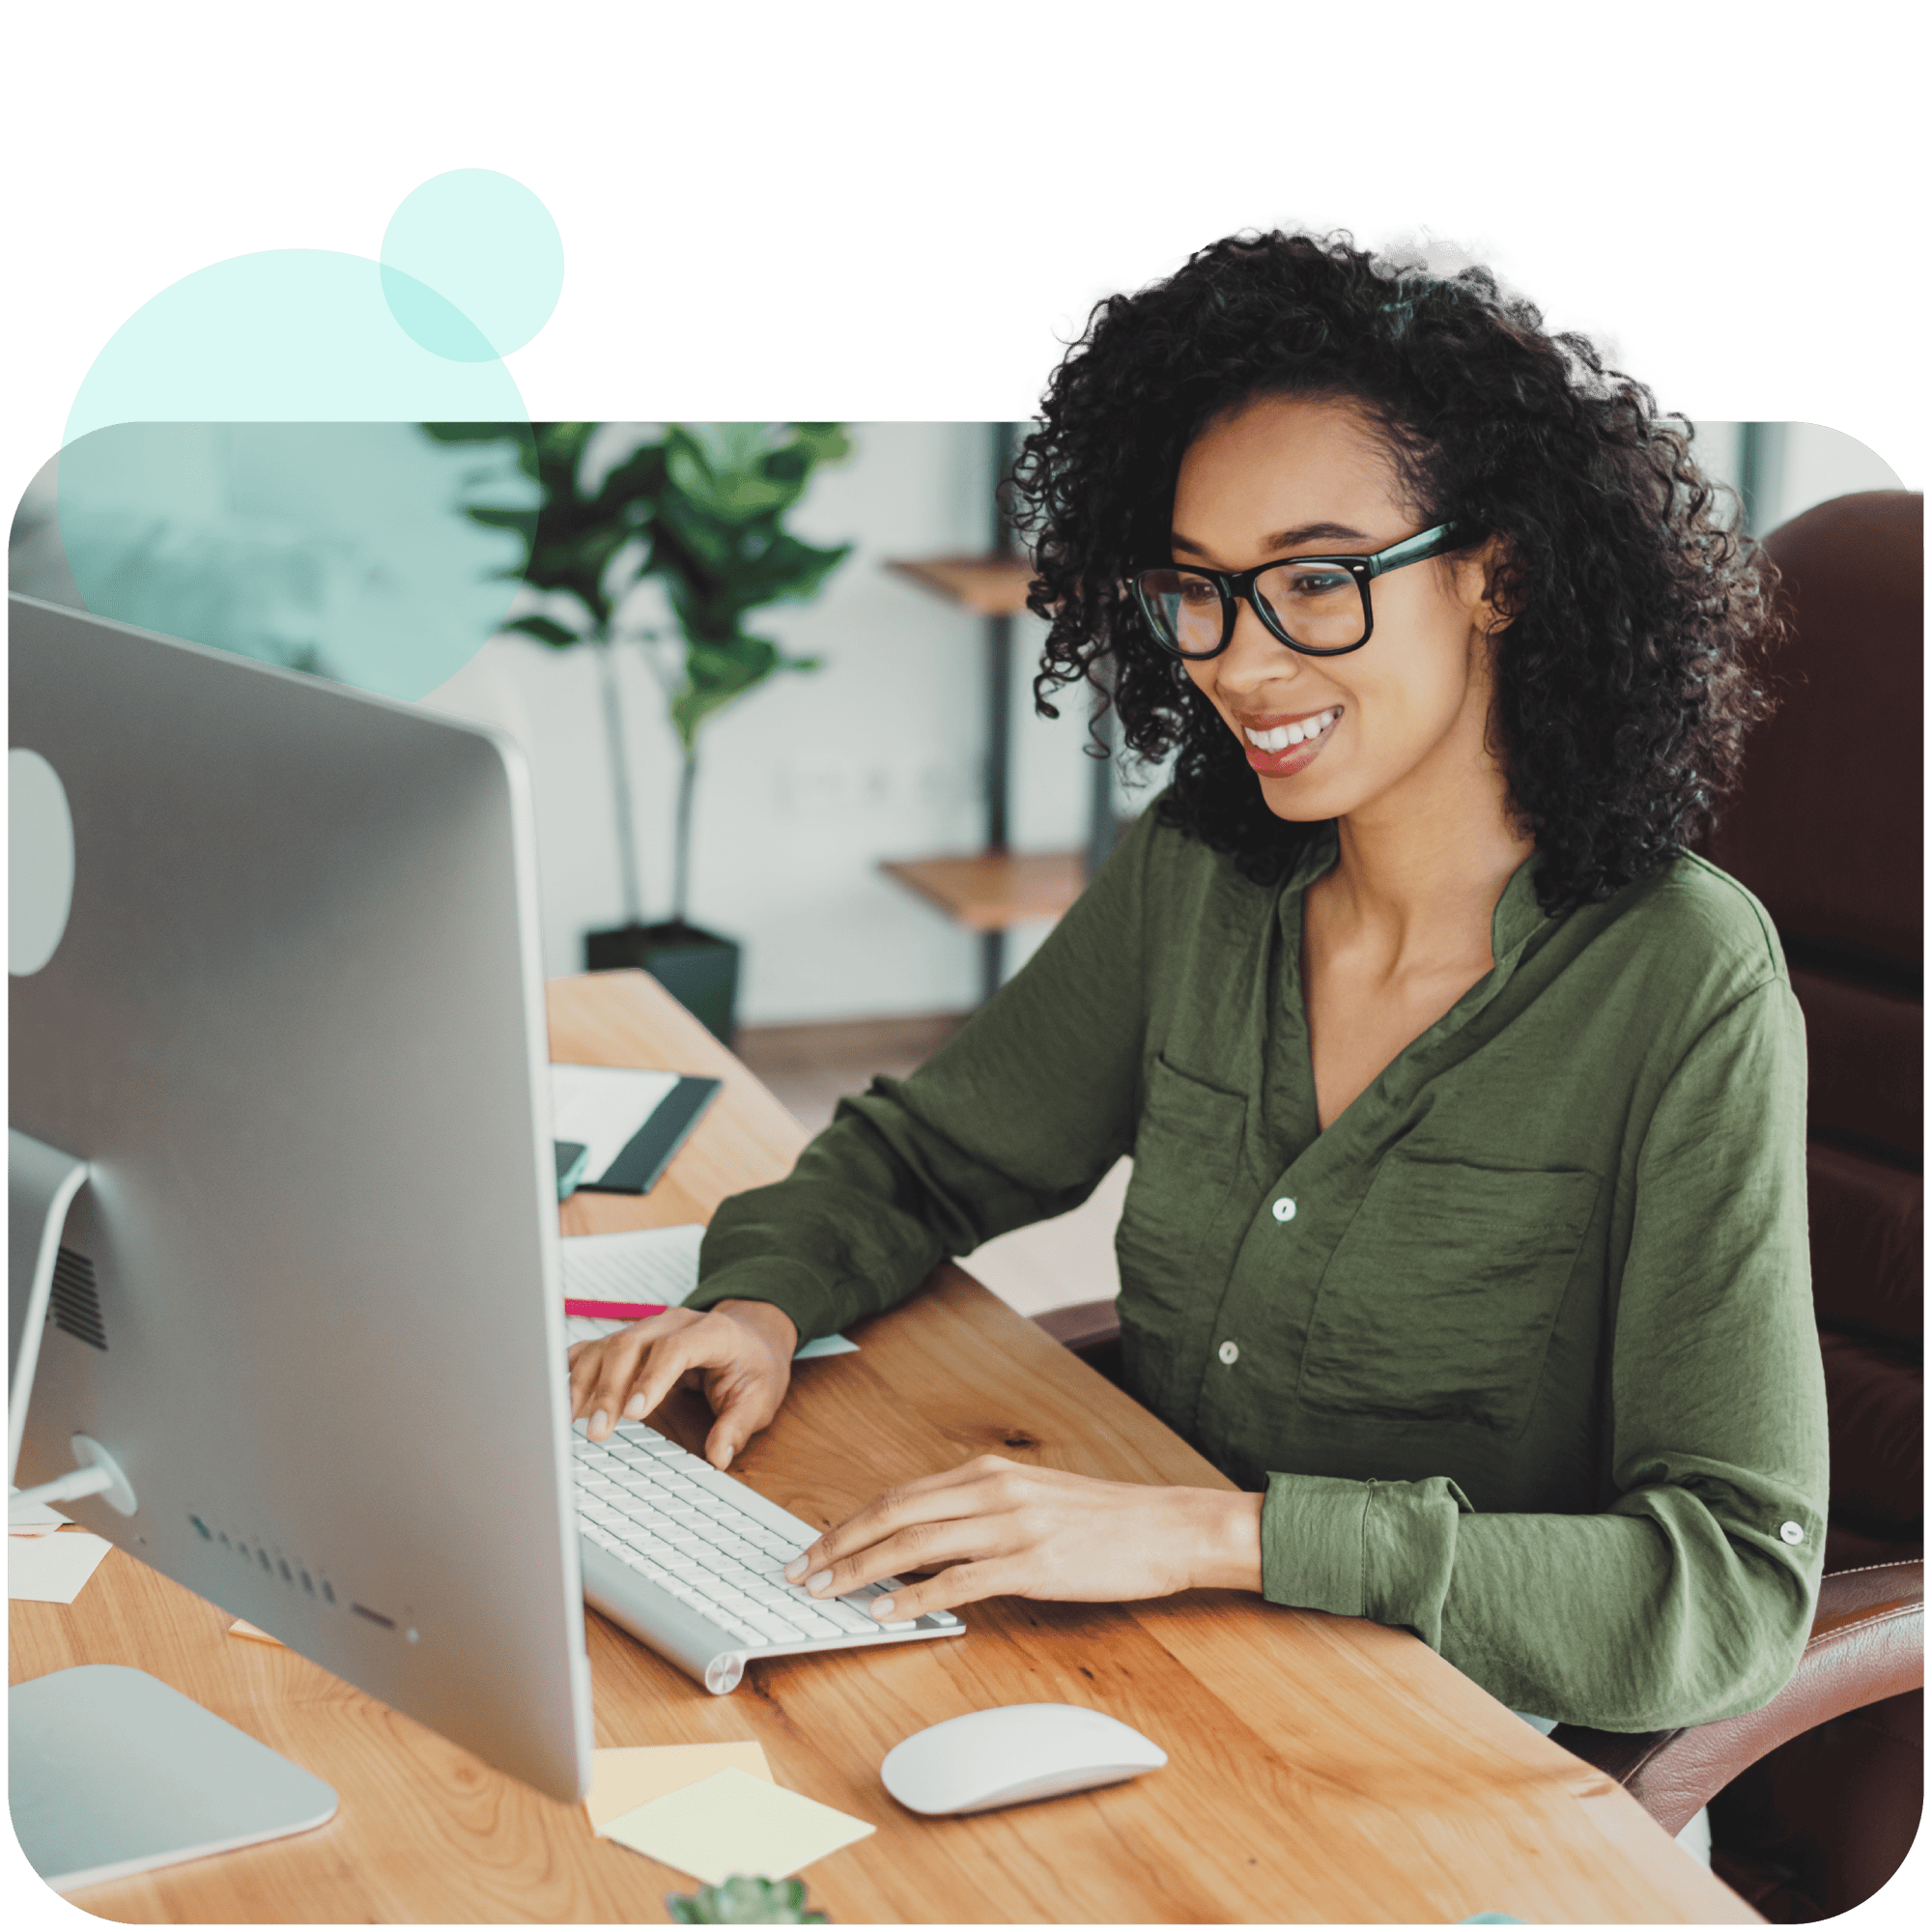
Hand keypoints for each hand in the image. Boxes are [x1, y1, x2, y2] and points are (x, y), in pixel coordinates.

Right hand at [567, 1298, 798, 1469]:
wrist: (751, 1334)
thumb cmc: (753, 1365)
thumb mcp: (760, 1397)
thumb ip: (737, 1427)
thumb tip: (718, 1457)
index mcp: (711, 1333)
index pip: (673, 1349)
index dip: (650, 1379)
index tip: (633, 1413)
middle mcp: (673, 1323)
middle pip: (630, 1345)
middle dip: (609, 1389)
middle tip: (596, 1431)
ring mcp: (648, 1327)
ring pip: (606, 1345)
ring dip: (584, 1382)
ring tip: (568, 1418)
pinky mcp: (630, 1339)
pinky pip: (595, 1348)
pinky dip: (575, 1369)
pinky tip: (559, 1394)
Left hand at [780, 1454, 1263, 1621]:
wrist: (1167, 1527)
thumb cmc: (1104, 1519)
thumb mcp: (1033, 1497)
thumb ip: (981, 1510)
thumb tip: (926, 1540)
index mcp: (988, 1472)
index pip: (899, 1494)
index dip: (850, 1521)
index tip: (815, 1545)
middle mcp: (993, 1490)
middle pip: (894, 1513)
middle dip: (839, 1543)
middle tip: (800, 1571)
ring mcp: (1012, 1526)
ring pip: (916, 1543)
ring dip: (862, 1569)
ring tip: (827, 1592)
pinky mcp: (1034, 1564)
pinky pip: (959, 1581)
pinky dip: (915, 1596)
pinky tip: (888, 1611)